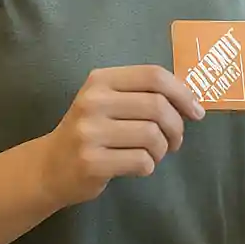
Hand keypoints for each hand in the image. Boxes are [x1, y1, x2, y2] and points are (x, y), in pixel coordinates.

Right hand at [40, 65, 205, 206]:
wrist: (48, 167)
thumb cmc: (91, 131)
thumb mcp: (110, 101)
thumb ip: (144, 94)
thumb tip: (192, 100)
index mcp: (101, 80)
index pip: (154, 76)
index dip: (182, 93)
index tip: (196, 111)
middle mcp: (93, 102)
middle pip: (158, 107)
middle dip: (177, 126)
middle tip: (175, 140)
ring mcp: (89, 133)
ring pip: (153, 135)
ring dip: (163, 149)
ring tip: (155, 154)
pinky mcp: (91, 162)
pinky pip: (141, 161)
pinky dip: (149, 166)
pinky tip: (138, 166)